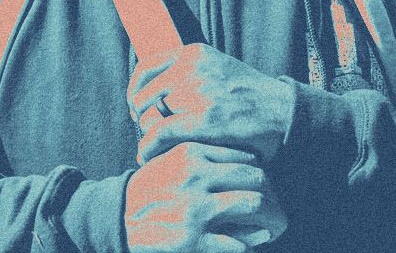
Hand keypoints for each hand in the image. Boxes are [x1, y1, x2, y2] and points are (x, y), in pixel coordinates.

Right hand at [125, 141, 285, 252]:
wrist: (118, 218)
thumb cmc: (151, 188)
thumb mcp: (172, 159)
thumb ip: (205, 156)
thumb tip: (252, 166)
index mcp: (191, 154)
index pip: (247, 158)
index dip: (263, 175)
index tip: (265, 188)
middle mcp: (195, 178)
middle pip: (257, 180)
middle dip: (274, 196)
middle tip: (277, 209)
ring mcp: (195, 210)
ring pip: (253, 206)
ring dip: (271, 219)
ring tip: (272, 227)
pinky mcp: (193, 241)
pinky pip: (239, 242)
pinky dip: (250, 242)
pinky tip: (250, 241)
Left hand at [130, 44, 296, 164]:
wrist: (286, 114)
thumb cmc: (250, 97)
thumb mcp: (218, 69)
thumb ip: (188, 73)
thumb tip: (150, 89)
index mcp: (194, 54)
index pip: (146, 68)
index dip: (136, 90)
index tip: (137, 106)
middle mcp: (193, 68)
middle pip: (146, 95)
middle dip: (143, 115)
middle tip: (148, 130)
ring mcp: (199, 93)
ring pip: (151, 115)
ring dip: (148, 133)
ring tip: (153, 144)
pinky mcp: (205, 120)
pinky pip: (161, 132)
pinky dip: (149, 145)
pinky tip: (147, 155)